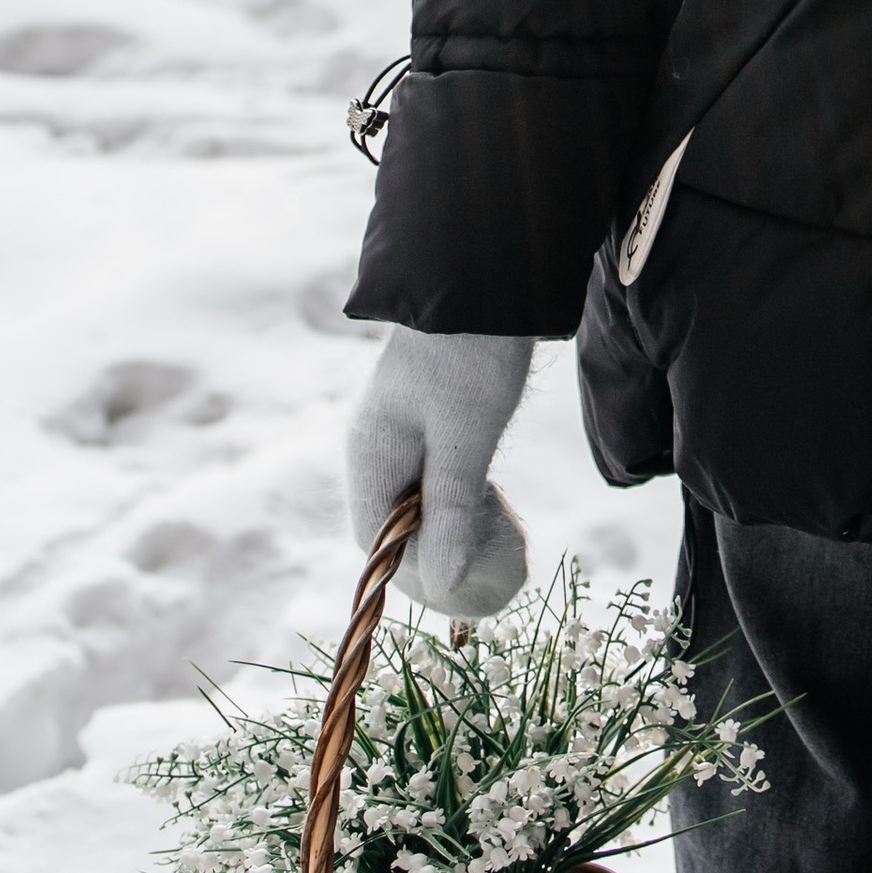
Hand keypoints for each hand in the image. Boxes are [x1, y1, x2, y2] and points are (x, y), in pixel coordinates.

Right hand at [345, 326, 534, 618]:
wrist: (487, 280)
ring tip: (502, 538)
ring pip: (418, 502)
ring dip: (454, 526)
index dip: (412, 572)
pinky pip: (434, 478)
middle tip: (492, 569)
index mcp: (370, 454)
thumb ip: (451, 511)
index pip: (374, 539)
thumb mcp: (467, 440)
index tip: (461, 592)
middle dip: (439, 553)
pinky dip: (462, 497)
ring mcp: (400, 432)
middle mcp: (376, 447)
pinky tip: (496, 501)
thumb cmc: (472, 358)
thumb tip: (443, 586)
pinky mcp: (427, 419)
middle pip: (395, 525)